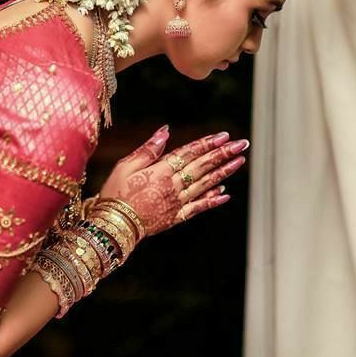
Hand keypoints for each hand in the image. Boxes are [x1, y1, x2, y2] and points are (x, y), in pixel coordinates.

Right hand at [98, 125, 247, 235]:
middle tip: (242, 144)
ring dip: (224, 172)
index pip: (190, 153)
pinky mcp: (176, 216)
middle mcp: (173, 185)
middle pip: (203, 166)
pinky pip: (199, 207)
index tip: (224, 135)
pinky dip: (212, 200)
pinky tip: (225, 193)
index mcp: (161, 170)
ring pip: (206, 185)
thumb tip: (166, 130)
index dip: (208, 143)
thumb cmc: (115, 193)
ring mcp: (177, 202)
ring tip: (239, 162)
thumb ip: (148, 149)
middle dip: (224, 154)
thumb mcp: (125, 165)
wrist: (113, 225)